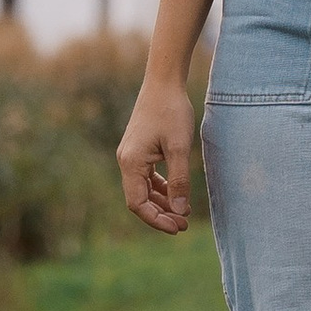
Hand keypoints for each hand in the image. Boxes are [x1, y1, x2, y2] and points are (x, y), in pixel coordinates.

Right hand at [117, 72, 199, 235]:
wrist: (163, 83)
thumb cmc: (171, 112)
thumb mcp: (179, 148)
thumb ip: (179, 181)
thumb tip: (180, 212)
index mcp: (131, 163)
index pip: (137, 203)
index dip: (156, 220)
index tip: (177, 228)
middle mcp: (126, 161)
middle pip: (139, 199)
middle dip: (161, 214)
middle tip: (184, 225)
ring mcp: (131, 156)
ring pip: (144, 189)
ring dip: (162, 203)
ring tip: (184, 213)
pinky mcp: (139, 150)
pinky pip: (148, 177)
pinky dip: (162, 188)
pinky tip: (178, 194)